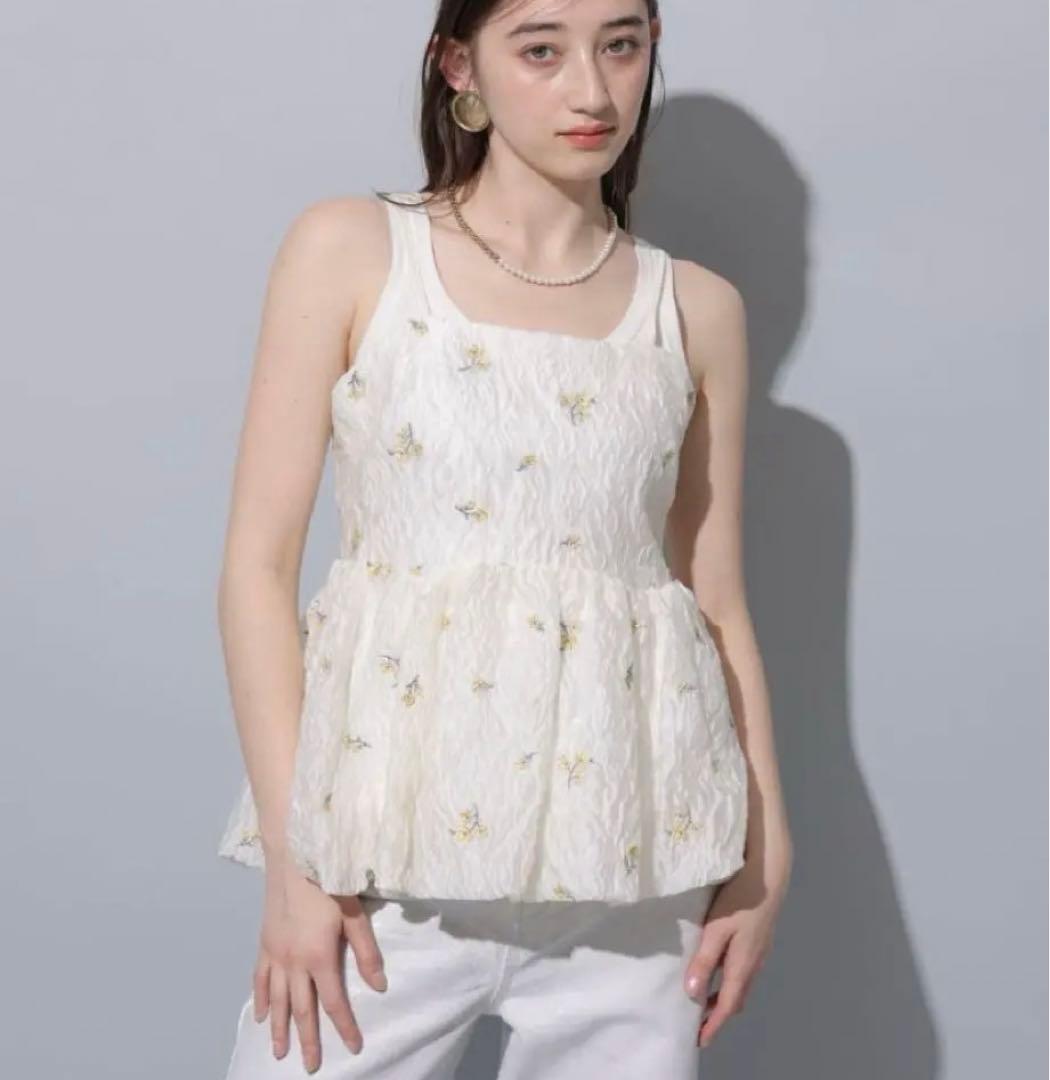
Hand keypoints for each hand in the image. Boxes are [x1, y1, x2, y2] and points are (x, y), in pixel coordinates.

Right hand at [251, 863, 388, 1072]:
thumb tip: (380, 987)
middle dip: (307, 1040)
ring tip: (280, 1052)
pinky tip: (262, 1014)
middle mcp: (294, 962)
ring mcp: (275, 953)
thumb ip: (366, 952)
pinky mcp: (264, 941)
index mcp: (319, 956)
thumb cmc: (329, 879)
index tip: (354, 1048)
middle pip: (302, 1009)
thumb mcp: (354, 913)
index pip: (333, 1002)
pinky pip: (260, 978)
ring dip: (279, 1028)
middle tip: (310, 1067)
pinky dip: (260, 999)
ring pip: (276, 1000)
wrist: (293, 855)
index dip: (345, 1027)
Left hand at [684, 856, 789, 1047]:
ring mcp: (759, 951)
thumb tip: (692, 992)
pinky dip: (729, 980)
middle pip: (735, 998)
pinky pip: (743, 970)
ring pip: (740, 984)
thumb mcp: (716, 927)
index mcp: (743, 964)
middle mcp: (754, 963)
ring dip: (723, 997)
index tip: (699, 1040)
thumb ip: (704, 959)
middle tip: (697, 1023)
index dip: (713, 1024)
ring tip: (702, 1000)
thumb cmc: (739, 898)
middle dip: (717, 1014)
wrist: (769, 874)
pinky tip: (716, 969)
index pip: (727, 1005)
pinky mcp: (759, 940)